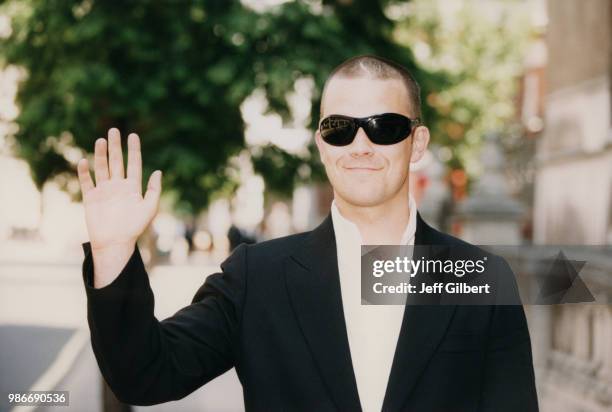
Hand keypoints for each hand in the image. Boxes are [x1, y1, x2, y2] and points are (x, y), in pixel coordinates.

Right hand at [77, 128, 161, 286]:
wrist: (115, 243)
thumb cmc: (134, 228)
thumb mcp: (150, 208)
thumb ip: (154, 190)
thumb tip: (158, 171)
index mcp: (133, 188)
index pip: (134, 164)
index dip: (134, 150)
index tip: (133, 135)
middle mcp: (118, 186)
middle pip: (117, 162)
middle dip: (116, 146)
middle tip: (114, 130)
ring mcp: (104, 191)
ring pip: (102, 168)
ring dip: (101, 154)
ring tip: (101, 140)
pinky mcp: (91, 198)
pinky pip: (87, 182)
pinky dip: (84, 172)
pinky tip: (84, 161)